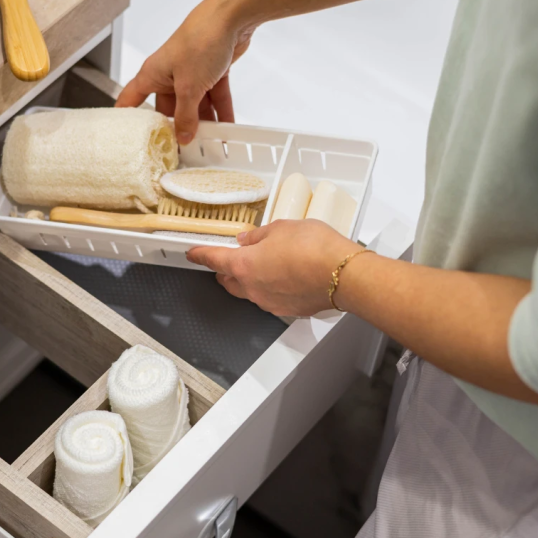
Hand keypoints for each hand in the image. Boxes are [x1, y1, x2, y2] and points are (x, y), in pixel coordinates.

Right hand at [115, 0, 254, 143]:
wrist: (232, 17)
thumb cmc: (200, 40)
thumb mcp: (189, 87)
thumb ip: (186, 116)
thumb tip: (183, 137)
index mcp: (153, 74)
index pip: (131, 100)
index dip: (127, 118)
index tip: (127, 138)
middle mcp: (169, 74)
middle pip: (170, 109)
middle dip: (179, 129)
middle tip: (184, 151)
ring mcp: (192, 73)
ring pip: (195, 105)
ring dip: (205, 124)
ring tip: (211, 145)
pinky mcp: (212, 71)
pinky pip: (214, 98)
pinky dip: (221, 111)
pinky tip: (227, 129)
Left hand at [186, 220, 358, 316]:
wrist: (344, 275)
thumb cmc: (315, 249)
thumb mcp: (281, 228)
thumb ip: (260, 235)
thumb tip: (250, 238)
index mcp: (244, 265)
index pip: (213, 259)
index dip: (200, 255)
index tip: (193, 254)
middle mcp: (252, 288)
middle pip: (228, 280)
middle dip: (225, 270)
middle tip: (228, 258)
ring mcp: (269, 302)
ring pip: (249, 291)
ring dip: (249, 279)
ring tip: (262, 264)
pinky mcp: (288, 309)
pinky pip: (270, 298)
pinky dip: (270, 287)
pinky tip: (283, 277)